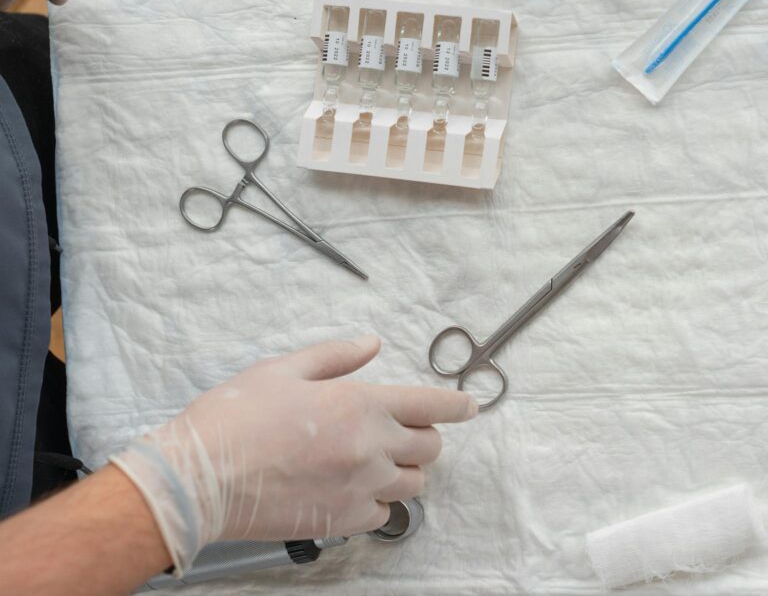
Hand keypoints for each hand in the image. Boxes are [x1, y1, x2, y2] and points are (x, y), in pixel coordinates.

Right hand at [110, 336, 477, 575]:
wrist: (198, 480)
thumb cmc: (235, 418)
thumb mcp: (284, 368)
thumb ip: (336, 356)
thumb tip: (371, 344)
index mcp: (362, 404)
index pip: (434, 404)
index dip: (459, 404)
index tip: (470, 405)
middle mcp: (372, 447)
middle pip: (431, 447)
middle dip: (425, 435)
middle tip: (400, 430)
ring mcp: (361, 488)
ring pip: (415, 484)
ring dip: (405, 470)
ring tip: (375, 461)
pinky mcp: (344, 521)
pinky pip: (385, 513)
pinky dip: (378, 501)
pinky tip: (352, 488)